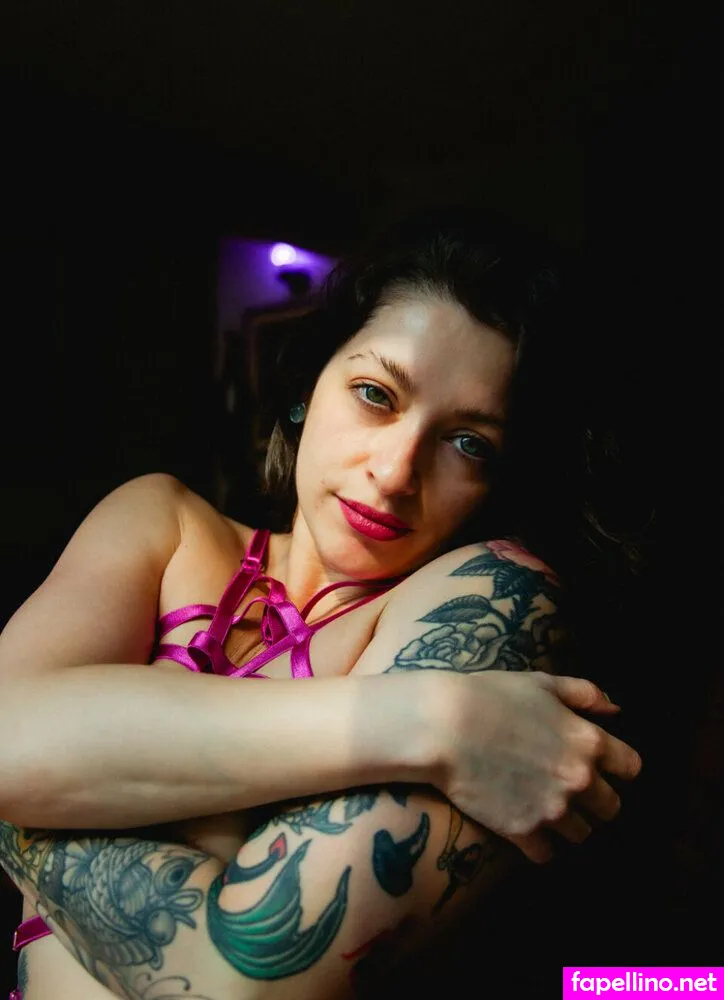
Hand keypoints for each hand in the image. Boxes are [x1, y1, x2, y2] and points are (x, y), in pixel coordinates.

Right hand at [435, 671, 641, 862]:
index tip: (602, 767)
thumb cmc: (490, 695)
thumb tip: (616, 709)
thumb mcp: (542, 682)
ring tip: (547, 811)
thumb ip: (586, 694)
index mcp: (589, 741)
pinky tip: (526, 829)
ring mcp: (553, 810)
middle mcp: (579, 780)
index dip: (618, 768)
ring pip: (583, 836)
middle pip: (611, 809)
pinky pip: (549, 855)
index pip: (632, 768)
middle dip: (596, 801)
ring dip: (570, 825)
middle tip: (570, 791)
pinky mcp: (524, 832)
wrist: (441, 726)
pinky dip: (541, 846)